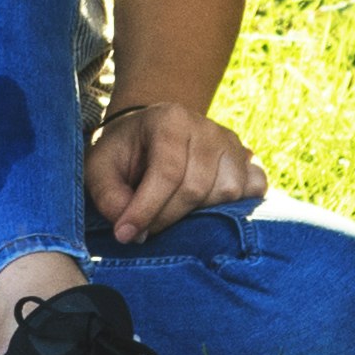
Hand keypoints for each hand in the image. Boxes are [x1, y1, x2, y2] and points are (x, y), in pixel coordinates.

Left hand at [86, 102, 269, 243]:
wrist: (150, 133)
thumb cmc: (124, 153)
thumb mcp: (99, 168)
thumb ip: (108, 196)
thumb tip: (131, 230)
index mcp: (169, 119)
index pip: (166, 172)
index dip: (146, 209)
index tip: (125, 234)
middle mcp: (207, 127)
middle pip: (196, 187)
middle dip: (166, 217)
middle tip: (144, 230)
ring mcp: (232, 143)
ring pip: (227, 193)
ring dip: (198, 215)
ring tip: (171, 214)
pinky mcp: (248, 160)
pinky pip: (255, 189)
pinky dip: (235, 206)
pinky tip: (207, 209)